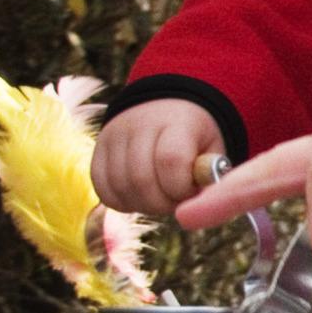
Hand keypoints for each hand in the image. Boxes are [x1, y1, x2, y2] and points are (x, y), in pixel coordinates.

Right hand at [91, 98, 223, 215]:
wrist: (166, 108)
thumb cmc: (195, 137)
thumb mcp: (213, 148)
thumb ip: (209, 175)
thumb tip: (199, 204)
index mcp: (176, 121)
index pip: (170, 160)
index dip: (181, 188)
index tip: (191, 191)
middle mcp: (139, 125)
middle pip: (141, 179)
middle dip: (162, 203)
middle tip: (175, 201)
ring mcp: (113, 136)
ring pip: (120, 187)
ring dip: (143, 205)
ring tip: (160, 199)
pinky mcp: (98, 150)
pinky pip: (102, 188)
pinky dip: (122, 202)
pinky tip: (140, 198)